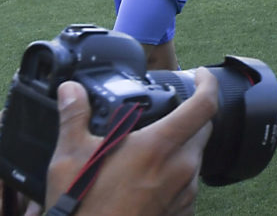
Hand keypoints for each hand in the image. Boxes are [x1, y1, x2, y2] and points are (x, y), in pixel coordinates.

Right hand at [45, 71, 216, 215]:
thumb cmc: (81, 208)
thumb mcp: (69, 160)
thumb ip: (74, 118)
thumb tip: (70, 90)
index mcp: (160, 146)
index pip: (204, 105)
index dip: (207, 83)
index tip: (200, 75)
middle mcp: (181, 168)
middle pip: (203, 130)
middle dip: (191, 117)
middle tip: (167, 114)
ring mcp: (185, 193)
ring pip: (195, 159)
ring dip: (181, 149)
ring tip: (149, 152)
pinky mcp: (182, 213)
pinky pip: (188, 186)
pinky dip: (175, 177)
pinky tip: (149, 181)